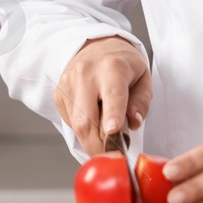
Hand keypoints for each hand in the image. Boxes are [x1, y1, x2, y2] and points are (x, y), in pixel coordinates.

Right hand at [53, 35, 150, 156]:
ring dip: (91, 141)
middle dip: (99, 145)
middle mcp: (86, 73)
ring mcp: (68, 82)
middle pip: (87, 119)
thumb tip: (133, 122)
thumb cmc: (123, 65)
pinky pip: (70, 121)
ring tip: (106, 140)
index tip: (113, 132)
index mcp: (112, 67)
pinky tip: (93, 119)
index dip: (112, 115)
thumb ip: (141, 102)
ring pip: (76, 124)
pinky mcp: (59, 93)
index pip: (112, 94)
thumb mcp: (142, 78)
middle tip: (113, 156)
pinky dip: (83, 129)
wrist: (97, 46)